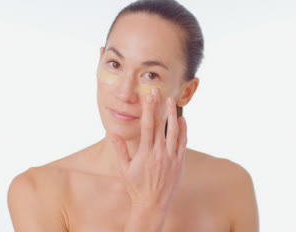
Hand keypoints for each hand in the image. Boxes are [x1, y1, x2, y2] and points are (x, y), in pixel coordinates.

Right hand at [109, 87, 187, 211]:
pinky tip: (182, 119)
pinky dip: (183, 130)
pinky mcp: (179, 162)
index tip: (147, 96)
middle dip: (158, 106)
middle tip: (157, 90)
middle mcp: (159, 153)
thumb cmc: (135, 187)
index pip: (147, 125)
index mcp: (145, 153)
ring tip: (171, 100)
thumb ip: (120, 149)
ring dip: (172, 114)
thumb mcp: (124, 169)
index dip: (147, 109)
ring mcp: (171, 157)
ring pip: (174, 131)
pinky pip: (183, 143)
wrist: (152, 205)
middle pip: (159, 124)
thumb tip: (112, 133)